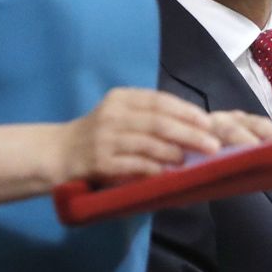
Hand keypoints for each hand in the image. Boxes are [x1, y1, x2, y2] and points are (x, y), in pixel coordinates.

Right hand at [63, 88, 271, 182]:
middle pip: (159, 121)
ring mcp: (104, 137)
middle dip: (189, 133)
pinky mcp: (99, 161)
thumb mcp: (122, 116)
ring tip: (191, 160)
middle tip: (212, 145)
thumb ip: (151, 118)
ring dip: (173, 153)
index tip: (208, 122)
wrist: (58, 153)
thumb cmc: (100, 136)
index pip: (160, 101)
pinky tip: (166, 174)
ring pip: (148, 143)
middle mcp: (113, 113)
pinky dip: (152, 169)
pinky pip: (132, 164)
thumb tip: (196, 127)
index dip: (187, 112)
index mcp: (122, 98)